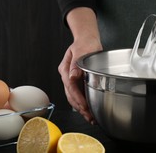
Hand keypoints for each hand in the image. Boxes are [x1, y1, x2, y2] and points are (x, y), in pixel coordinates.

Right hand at [58, 7, 102, 123]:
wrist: (87, 39)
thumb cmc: (85, 42)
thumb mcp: (82, 49)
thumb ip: (76, 63)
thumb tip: (72, 76)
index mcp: (65, 68)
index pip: (70, 86)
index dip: (77, 98)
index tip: (84, 106)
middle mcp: (67, 75)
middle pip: (70, 95)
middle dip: (79, 107)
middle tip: (89, 116)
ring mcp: (71, 78)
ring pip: (73, 96)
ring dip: (81, 107)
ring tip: (90, 117)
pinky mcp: (77, 80)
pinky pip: (78, 94)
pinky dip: (83, 102)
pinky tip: (89, 109)